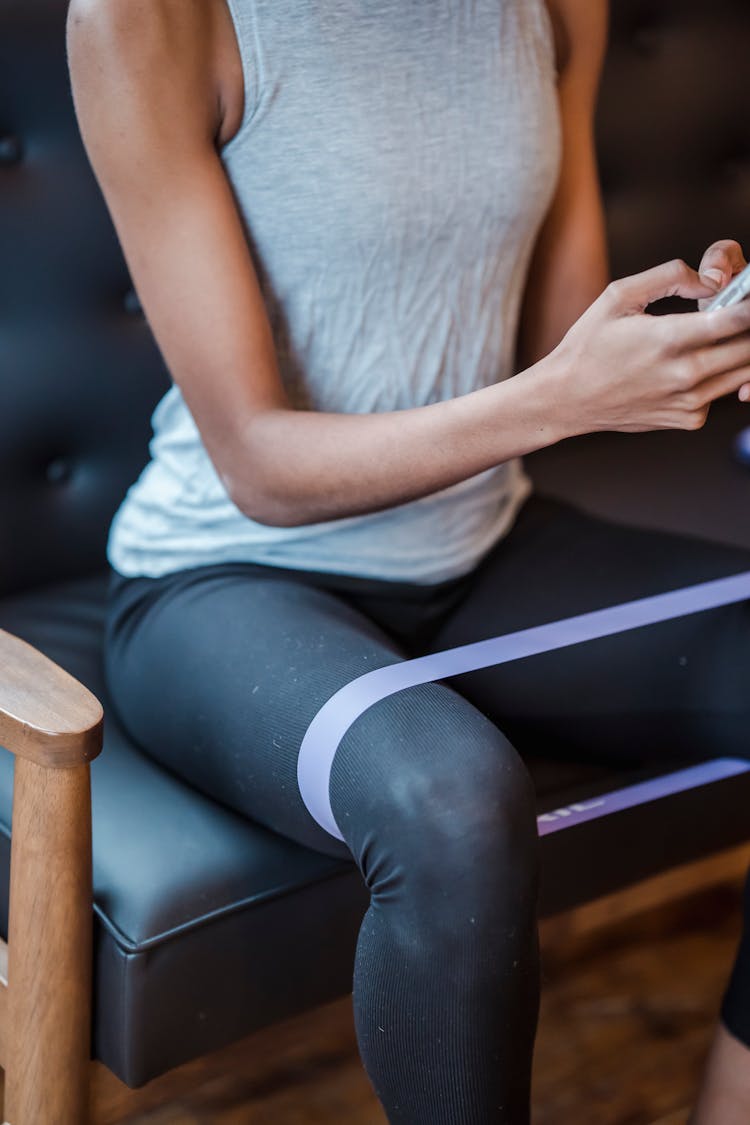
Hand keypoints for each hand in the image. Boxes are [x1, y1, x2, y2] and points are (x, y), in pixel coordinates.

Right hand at [548, 256, 749, 435]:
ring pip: (744, 372)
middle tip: (733, 312)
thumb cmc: (588, 345)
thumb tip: (713, 280)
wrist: (567, 399)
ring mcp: (690, 401)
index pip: (737, 319)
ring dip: (739, 350)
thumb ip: (670, 276)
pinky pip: (721, 392)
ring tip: (713, 336)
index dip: (749, 305)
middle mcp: (684, 374)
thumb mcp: (618, 295)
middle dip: (747, 327)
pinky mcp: (690, 419)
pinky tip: (690, 367)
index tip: (748, 294)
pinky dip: (718, 376)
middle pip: (749, 348)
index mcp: (668, 339)